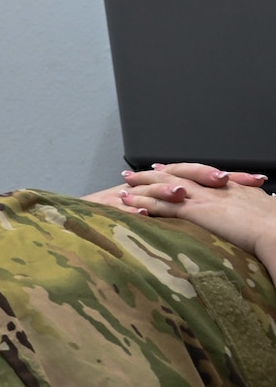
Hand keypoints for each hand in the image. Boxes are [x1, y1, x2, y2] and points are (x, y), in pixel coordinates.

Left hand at [112, 163, 275, 279]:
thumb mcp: (266, 212)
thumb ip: (253, 211)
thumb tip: (257, 217)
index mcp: (230, 188)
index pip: (199, 176)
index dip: (179, 172)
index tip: (163, 169)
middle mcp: (212, 188)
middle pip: (176, 176)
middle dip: (153, 174)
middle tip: (135, 173)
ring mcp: (202, 198)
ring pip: (163, 188)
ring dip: (142, 187)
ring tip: (124, 186)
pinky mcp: (194, 211)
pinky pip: (161, 206)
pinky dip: (143, 203)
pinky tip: (129, 205)